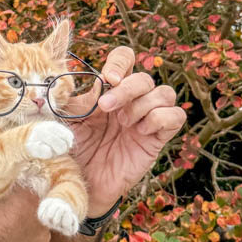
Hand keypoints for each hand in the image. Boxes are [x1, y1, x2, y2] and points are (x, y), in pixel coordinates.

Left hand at [70, 47, 186, 216]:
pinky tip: (140, 131)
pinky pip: (175, 116)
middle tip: (105, 108)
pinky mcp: (157, 139)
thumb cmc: (71, 148)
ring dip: (142, 104)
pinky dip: (160, 118)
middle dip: (126, 89)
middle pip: (144, 77)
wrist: (79, 182)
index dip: (120, 62)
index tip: (107, 78)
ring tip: (122, 123)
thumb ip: (75, 96)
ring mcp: (145, 119)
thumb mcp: (66, 118)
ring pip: (165, 92)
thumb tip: (89, 78)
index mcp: (108, 90)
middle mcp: (130, 101)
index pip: (125, 59)